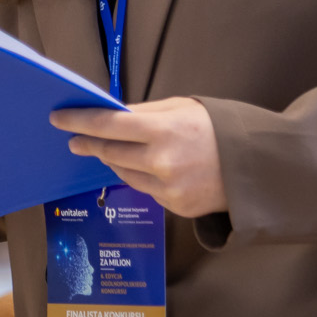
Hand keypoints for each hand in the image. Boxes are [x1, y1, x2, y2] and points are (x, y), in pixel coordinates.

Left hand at [51, 96, 228, 216]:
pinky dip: (141, 176)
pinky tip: (147, 166)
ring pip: (124, 174)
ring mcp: (168, 189)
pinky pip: (146, 190)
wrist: (258, 166)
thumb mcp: (181, 108)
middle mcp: (161, 163)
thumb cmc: (218, 128)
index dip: (79, 121)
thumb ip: (144, 114)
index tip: (58, 118)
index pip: (108, 126)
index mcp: (163, 131)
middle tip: (74, 139)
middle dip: (88, 144)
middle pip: (110, 153)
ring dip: (113, 161)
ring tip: (109, 150)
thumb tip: (111, 115)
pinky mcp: (175, 208)